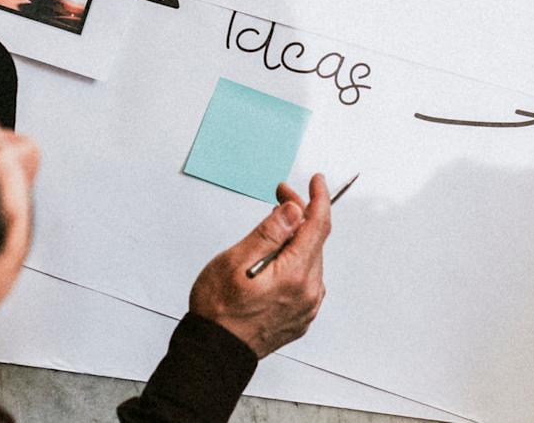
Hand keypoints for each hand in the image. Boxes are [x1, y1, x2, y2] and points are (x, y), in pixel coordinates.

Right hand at [187, 175, 332, 356]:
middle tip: (280, 197)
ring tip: (274, 228)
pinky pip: (307, 280)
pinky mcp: (300, 316)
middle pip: (315, 240)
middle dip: (301, 214)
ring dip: (298, 238)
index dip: (318, 198)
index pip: (318, 225)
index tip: (316, 181)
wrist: (214, 352)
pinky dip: (297, 261)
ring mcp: (306, 307)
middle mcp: (308, 292)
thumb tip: (294, 211)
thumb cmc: (218, 310)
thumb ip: (270, 233)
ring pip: (311, 259)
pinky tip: (278, 257)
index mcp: (295, 275)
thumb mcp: (235, 261)